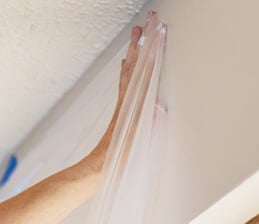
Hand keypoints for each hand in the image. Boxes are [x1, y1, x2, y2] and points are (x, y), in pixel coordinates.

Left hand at [88, 15, 151, 165]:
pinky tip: (127, 61)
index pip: (145, 71)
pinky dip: (128, 67)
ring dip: (135, 49)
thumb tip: (159, 109)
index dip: (153, 51)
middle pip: (136, 64)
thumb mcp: (136, 145)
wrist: (98, 169)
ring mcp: (124, 103)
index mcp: (133, 106)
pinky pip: (124, 81)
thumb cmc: (118, 160)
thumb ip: (148, 128)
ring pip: (130, 69)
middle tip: (149, 20)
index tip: (159, 31)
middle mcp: (127, 100)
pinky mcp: (121, 109)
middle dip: (144, 41)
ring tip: (138, 31)